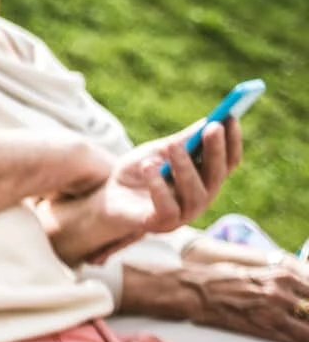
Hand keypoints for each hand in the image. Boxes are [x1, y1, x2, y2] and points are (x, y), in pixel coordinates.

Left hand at [40, 126, 232, 264]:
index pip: (228, 162)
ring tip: (173, 146)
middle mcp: (201, 198)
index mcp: (205, 179)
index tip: (231, 117)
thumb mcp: (160, 150)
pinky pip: (166, 208)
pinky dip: (159, 186)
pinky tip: (149, 167)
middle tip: (212, 127)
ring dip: (185, 167)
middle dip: (215, 150)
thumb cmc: (140, 171)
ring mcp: (183, 214)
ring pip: (195, 193)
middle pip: (216, 176)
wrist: (110, 196)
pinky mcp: (160, 224)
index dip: (232, 141)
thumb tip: (208, 121)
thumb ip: (183, 141)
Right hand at [116, 242, 308, 341]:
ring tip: (307, 337)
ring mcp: (274, 310)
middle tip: (308, 321)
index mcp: (283, 273)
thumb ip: (281, 281)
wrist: (193, 291)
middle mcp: (283, 290)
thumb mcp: (255, 271)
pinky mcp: (263, 327)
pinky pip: (294, 339)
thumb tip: (301, 291)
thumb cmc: (220, 279)